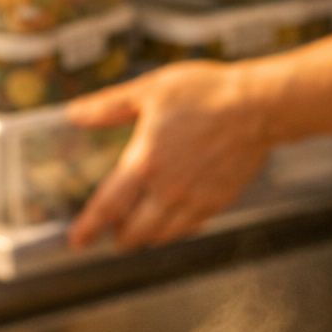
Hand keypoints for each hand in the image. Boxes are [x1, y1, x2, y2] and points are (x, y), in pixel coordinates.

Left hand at [66, 62, 272, 250]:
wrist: (257, 106)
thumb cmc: (205, 93)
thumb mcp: (150, 90)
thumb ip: (109, 107)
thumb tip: (74, 115)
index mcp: (145, 162)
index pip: (108, 206)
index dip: (89, 227)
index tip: (77, 241)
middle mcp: (167, 189)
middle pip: (135, 231)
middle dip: (120, 239)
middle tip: (113, 238)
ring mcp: (194, 199)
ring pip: (163, 235)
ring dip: (146, 238)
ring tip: (139, 236)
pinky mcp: (218, 201)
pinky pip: (190, 227)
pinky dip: (175, 231)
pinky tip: (172, 224)